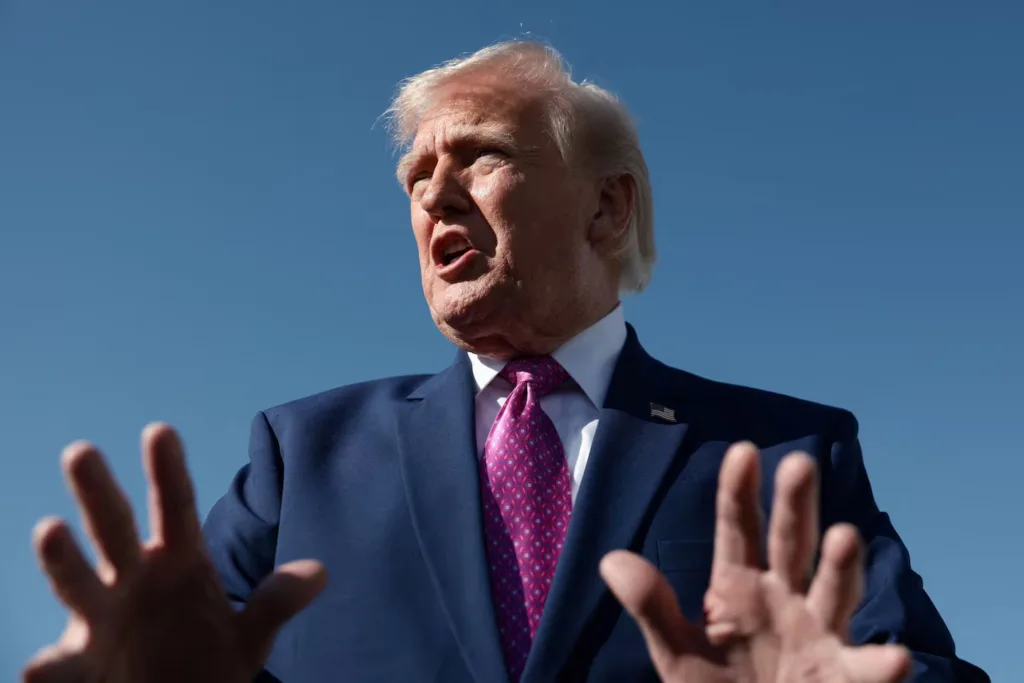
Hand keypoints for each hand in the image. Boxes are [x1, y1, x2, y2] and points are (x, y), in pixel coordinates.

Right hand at [23, 424, 325, 682]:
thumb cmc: (208, 661)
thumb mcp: (249, 635)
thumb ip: (276, 602)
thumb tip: (320, 572)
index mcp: (178, 560)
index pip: (174, 506)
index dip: (168, 471)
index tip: (160, 431)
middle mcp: (134, 579)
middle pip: (114, 528)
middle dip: (98, 492)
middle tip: (81, 451)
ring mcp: (103, 618)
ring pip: (78, 582)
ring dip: (63, 558)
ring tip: (50, 529)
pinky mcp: (80, 666)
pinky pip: (60, 667)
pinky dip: (48, 668)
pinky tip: (39, 669)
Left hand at [600, 442, 911, 682]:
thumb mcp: (675, 653)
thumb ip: (650, 607)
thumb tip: (610, 560)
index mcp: (739, 587)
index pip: (738, 529)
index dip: (739, 491)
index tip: (743, 450)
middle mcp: (784, 598)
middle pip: (791, 543)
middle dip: (796, 505)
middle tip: (799, 462)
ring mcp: (817, 633)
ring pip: (833, 590)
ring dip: (842, 566)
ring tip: (845, 535)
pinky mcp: (844, 676)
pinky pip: (866, 669)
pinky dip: (883, 664)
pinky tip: (893, 657)